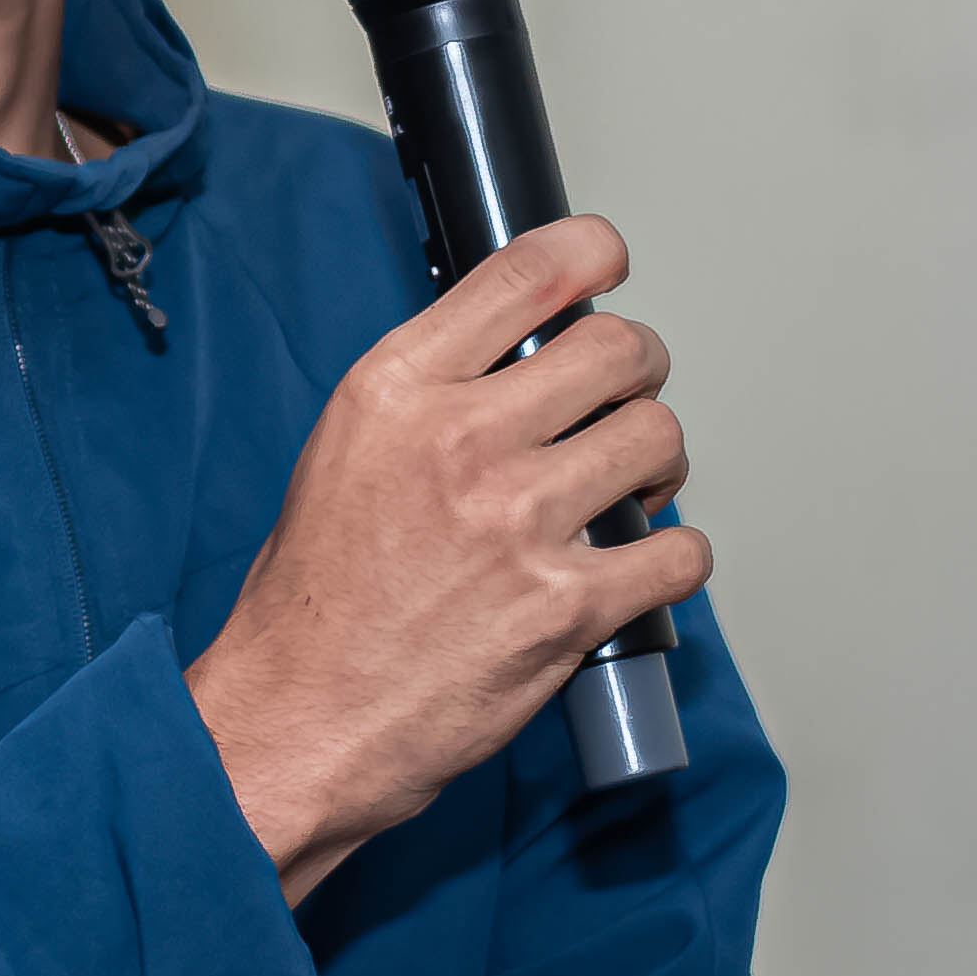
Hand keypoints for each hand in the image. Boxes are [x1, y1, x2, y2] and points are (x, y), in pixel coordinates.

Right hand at [187, 213, 708, 901]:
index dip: (591, 254)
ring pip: (657, 439)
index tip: (610, 264)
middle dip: (638, 370)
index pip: (526, 274)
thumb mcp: (343, 453)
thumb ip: (428, 397)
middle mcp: (462, 441)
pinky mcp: (568, 605)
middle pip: (617, 349)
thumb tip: (516, 362)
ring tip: (633, 487)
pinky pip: (677, 551)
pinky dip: (675, 558)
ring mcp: (521, 522)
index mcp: (398, 390)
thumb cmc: (313, 605)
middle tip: (627, 400)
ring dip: (658, 462)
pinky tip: (643, 567)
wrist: (298, 722)